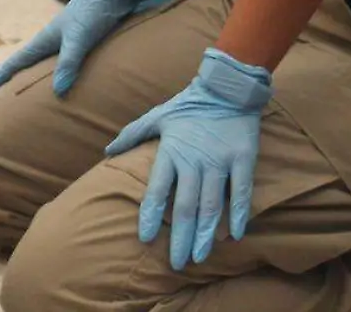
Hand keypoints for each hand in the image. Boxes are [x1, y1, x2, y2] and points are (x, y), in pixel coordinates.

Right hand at [0, 0, 161, 96]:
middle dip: (14, 79)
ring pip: (48, 64)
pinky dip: (62, 74)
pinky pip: (68, 63)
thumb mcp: (80, 38)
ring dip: (38, 77)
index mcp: (46, 40)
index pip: (17, 62)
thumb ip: (69, 63)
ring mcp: (70, 40)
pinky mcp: (87, 40)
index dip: (1, 77)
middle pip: (28, 64)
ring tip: (32, 93)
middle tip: (0, 96)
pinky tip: (69, 81)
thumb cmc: (94, 10)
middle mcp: (54, 41)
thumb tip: (57, 92)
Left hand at [105, 48, 271, 269]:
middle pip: (185, 207)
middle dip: (180, 238)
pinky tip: (234, 236)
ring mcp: (220, 162)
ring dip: (206, 234)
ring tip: (200, 257)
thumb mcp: (157, 116)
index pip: (157, 191)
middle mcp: (195, 161)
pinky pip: (241, 193)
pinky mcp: (243, 160)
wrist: (226, 87)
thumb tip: (106, 150)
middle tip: (176, 263)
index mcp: (171, 152)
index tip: (144, 238)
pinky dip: (239, 215)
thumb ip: (132, 135)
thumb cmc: (189, 105)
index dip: (150, 216)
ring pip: (212, 206)